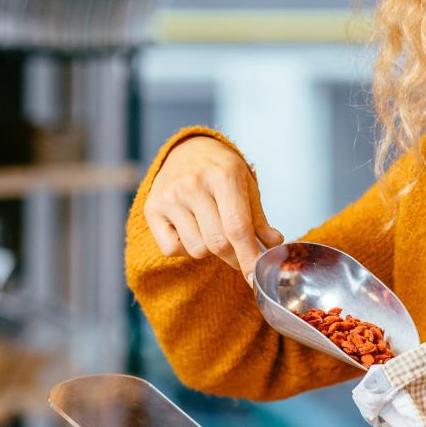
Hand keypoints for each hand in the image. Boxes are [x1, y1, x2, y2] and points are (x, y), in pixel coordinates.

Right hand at [143, 136, 283, 274]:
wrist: (186, 149)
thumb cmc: (221, 170)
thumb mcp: (246, 184)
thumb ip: (258, 218)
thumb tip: (272, 245)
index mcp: (223, 176)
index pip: (237, 227)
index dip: (249, 256)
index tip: (255, 277)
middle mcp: (192, 185)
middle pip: (218, 243)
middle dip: (234, 257)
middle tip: (240, 253)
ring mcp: (170, 197)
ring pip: (197, 250)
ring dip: (210, 250)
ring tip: (211, 229)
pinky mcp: (152, 209)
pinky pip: (172, 249)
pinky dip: (186, 249)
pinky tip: (191, 230)